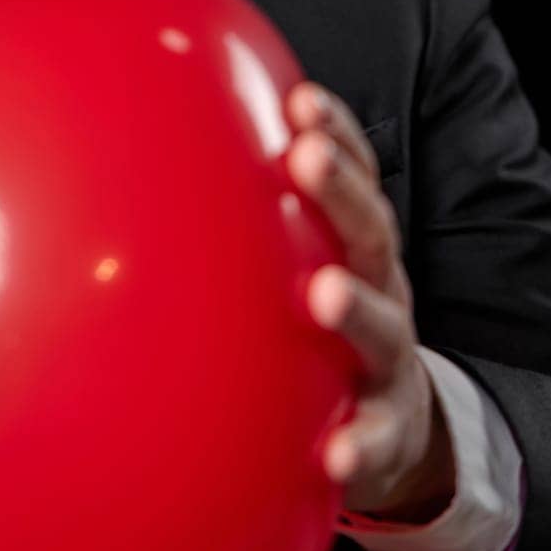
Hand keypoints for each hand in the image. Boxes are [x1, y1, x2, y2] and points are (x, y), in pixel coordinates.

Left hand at [285, 82, 455, 523]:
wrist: (394, 426)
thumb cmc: (324, 323)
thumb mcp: (303, 263)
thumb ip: (251, 215)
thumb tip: (156, 142)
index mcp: (358, 244)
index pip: (355, 176)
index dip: (336, 133)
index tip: (301, 99)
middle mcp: (382, 290)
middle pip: (369, 232)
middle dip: (339, 190)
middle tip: (306, 155)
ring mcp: (388, 362)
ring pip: (381, 329)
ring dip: (354, 307)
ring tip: (324, 292)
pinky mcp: (386, 434)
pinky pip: (375, 442)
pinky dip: (360, 446)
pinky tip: (337, 451)